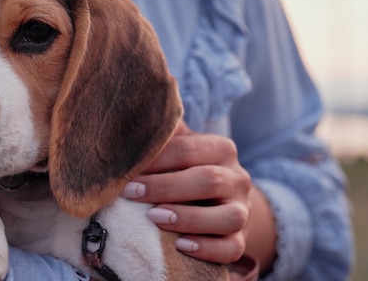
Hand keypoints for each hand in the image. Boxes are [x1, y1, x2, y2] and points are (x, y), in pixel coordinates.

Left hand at [123, 121, 251, 263]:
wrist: (217, 198)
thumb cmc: (184, 168)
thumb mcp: (177, 147)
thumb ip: (161, 135)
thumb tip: (130, 121)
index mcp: (221, 149)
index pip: (189, 150)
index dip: (157, 160)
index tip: (126, 171)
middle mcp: (238, 178)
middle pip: (210, 181)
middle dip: (166, 187)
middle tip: (132, 193)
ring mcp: (242, 210)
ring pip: (229, 218)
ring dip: (189, 219)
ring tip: (155, 217)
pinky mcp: (240, 239)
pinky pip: (232, 249)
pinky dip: (207, 249)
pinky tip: (180, 245)